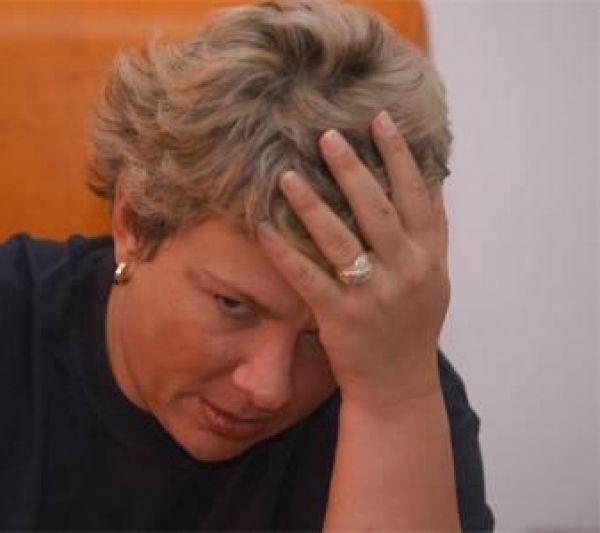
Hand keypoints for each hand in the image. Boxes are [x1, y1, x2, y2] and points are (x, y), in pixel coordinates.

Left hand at [257, 110, 449, 406]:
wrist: (398, 385)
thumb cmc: (413, 326)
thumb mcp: (435, 278)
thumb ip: (432, 232)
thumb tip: (431, 179)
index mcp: (429, 258)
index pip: (417, 196)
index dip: (400, 155)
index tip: (380, 119)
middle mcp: (405, 272)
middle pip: (377, 209)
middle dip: (352, 168)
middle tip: (326, 134)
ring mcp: (373, 295)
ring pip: (339, 239)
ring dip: (311, 203)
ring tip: (286, 173)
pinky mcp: (341, 317)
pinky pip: (307, 277)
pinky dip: (284, 251)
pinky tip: (263, 227)